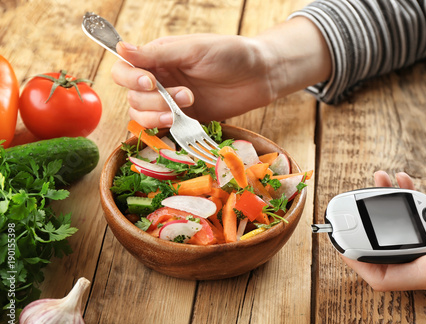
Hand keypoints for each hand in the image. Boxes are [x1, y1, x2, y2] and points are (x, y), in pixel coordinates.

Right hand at [111, 34, 276, 127]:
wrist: (260, 75)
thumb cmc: (230, 53)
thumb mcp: (193, 49)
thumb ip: (157, 54)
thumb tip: (120, 48)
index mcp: (157, 57)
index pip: (123, 69)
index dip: (129, 79)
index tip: (151, 83)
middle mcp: (159, 79)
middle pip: (132, 97)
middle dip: (153, 100)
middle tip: (186, 95)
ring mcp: (171, 102)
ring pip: (143, 116)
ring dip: (158, 116)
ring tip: (188, 106)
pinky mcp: (184, 120)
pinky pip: (163, 129)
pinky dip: (166, 129)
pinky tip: (182, 122)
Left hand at [340, 171, 425, 291]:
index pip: (384, 276)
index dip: (358, 264)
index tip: (341, 244)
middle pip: (386, 248)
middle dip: (367, 224)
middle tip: (354, 203)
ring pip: (401, 230)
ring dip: (387, 205)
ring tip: (380, 180)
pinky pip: (419, 220)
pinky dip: (410, 200)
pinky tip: (405, 182)